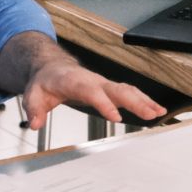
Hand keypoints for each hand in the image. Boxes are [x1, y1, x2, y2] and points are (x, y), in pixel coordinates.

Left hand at [20, 59, 165, 130]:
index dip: (105, 104)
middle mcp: (94, 81)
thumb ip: (34, 109)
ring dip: (144, 101)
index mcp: (76, 82)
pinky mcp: (110, 89)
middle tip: (150, 115)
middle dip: (136, 102)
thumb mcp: (33, 95)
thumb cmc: (46, 81)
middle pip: (118, 90)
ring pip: (128, 90)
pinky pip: (130, 93)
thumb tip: (35, 123)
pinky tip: (156, 110)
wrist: (52, 68)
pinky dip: (144, 100)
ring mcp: (104, 84)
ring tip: (158, 113)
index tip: (116, 117)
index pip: (93, 93)